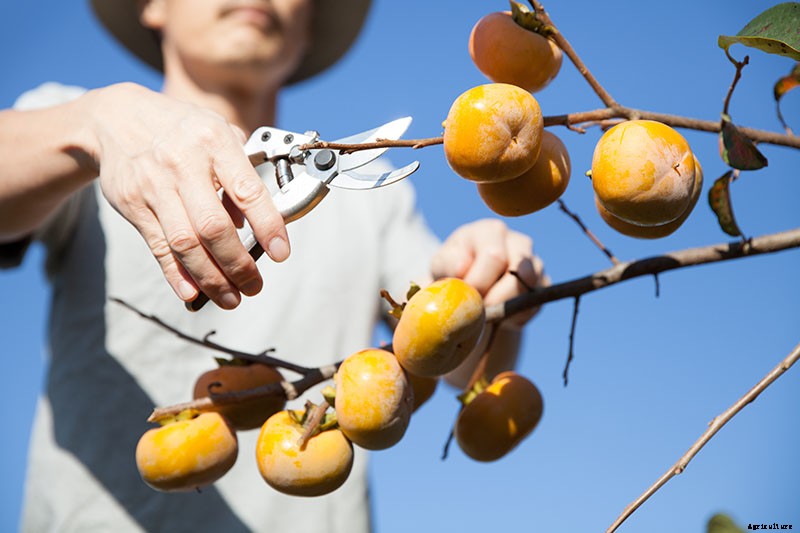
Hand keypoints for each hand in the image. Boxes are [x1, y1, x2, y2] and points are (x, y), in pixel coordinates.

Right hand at [86, 83, 287, 308]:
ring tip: (231, 298)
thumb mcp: (218, 135)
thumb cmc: (182, 129)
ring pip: (185, 244)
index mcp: (215, 142)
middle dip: (239, 265)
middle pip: (214, 227)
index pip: (247, 192)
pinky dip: (176, 275)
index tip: (281, 254)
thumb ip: (239, 177)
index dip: (268, 226)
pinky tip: (193, 294)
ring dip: (211, 278)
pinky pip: (158, 247)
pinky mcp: (133, 204)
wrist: (117, 118)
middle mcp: (183, 163)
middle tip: (255, 286)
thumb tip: (253, 225)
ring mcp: (154, 185)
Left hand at [430, 219, 545, 326]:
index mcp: (490, 231)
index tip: (464, 295)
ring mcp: (534, 263)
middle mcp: (518, 242)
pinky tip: (499, 314)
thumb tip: (463, 267)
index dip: (478, 282)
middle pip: (518, 272)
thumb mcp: (441, 266)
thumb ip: (447, 264)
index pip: (494, 256)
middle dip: (494, 297)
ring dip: (504, 307)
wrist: (466, 291)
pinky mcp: (542, 285)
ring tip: (485, 310)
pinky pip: (534, 305)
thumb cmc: (452, 273)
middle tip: (476, 308)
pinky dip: (516, 317)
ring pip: (528, 290)